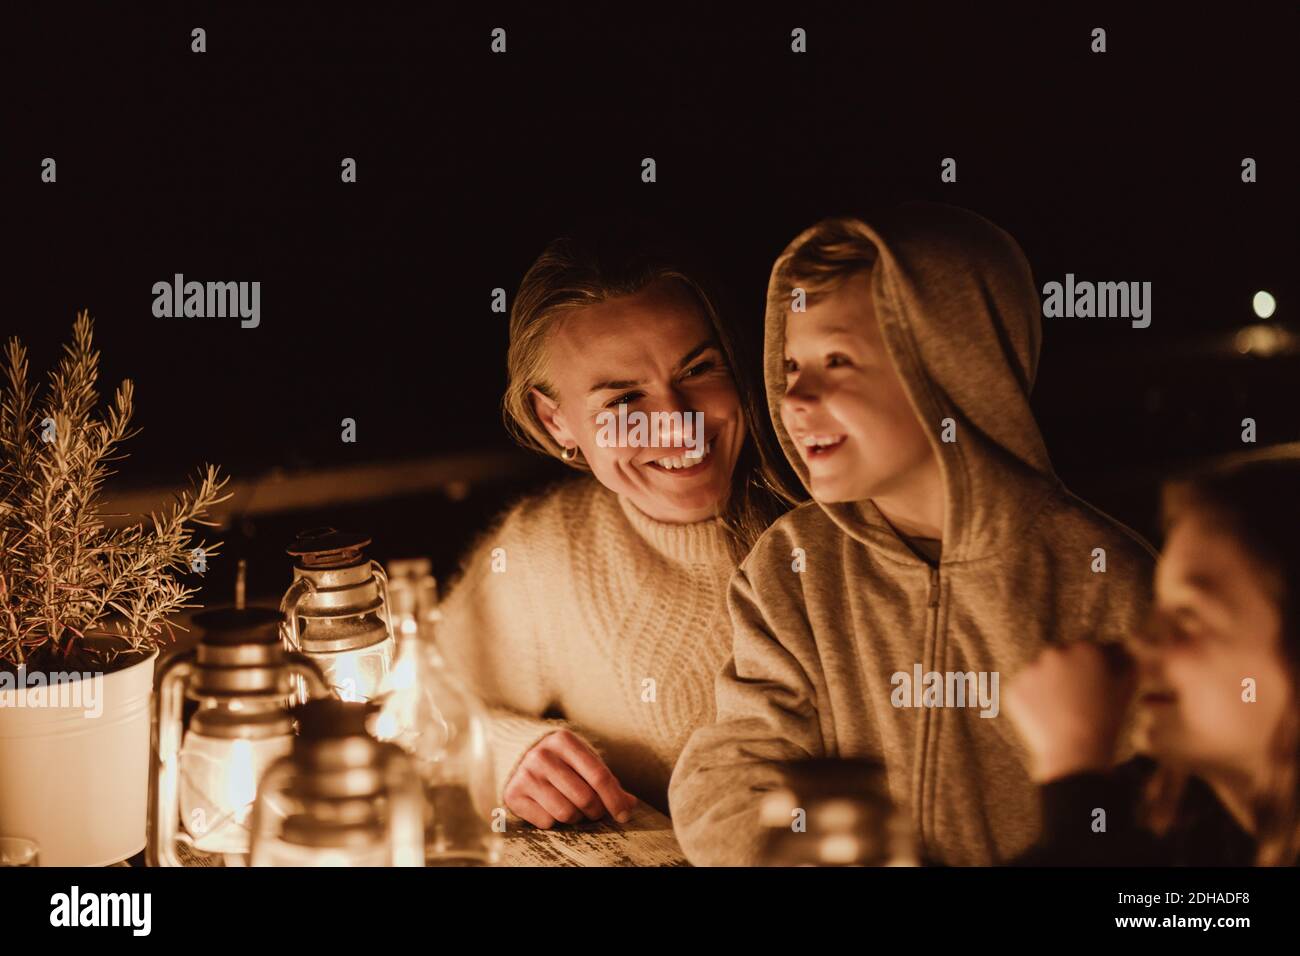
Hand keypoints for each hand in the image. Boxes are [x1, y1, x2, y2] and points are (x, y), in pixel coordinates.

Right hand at [504, 730, 638, 827]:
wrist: (517, 756)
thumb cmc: (560, 761)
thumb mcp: (583, 760)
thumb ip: (607, 781)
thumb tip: (630, 804)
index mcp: (564, 740)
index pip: (599, 776)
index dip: (615, 799)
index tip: (624, 815)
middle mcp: (542, 755)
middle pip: (584, 797)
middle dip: (596, 811)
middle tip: (596, 812)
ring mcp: (525, 775)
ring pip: (566, 813)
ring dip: (576, 817)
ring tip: (574, 808)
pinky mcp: (513, 794)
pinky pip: (546, 822)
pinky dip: (554, 821)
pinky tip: (550, 807)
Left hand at [1005, 641, 1135, 782]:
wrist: (1076, 752)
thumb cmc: (1107, 722)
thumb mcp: (1127, 688)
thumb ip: (1126, 661)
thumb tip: (1119, 647)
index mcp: (1086, 649)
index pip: (1086, 651)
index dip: (1090, 671)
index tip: (1091, 690)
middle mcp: (1055, 652)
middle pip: (1060, 658)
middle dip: (1065, 674)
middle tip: (1074, 702)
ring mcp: (1031, 669)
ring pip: (1039, 673)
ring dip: (1046, 685)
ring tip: (1059, 712)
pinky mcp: (1013, 687)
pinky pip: (1023, 690)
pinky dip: (1030, 700)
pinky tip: (1045, 717)